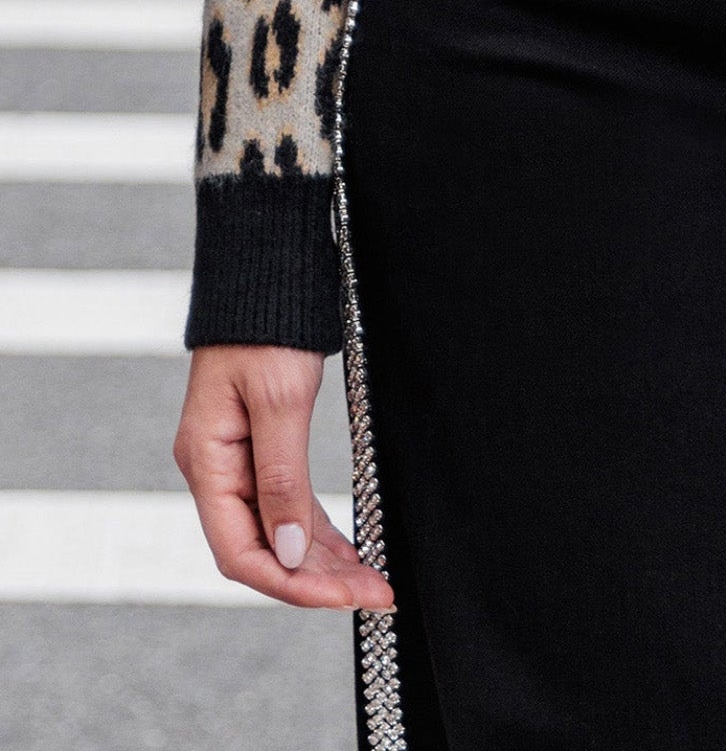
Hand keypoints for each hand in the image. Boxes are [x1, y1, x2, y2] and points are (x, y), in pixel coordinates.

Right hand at [174, 345, 393, 609]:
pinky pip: (285, 505)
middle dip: (317, 579)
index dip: (291, 583)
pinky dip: (317, 531)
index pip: (241, 553)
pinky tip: (347, 550)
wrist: (265, 271)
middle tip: (376, 593)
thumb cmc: (266, 326)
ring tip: (371, 581)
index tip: (344, 596)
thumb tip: (290, 555)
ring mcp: (236, 461)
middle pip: (263, 550)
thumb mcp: (279, 401)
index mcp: (207, 463)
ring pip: (278, 533)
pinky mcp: (258, 448)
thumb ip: (281, 480)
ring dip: (322, 560)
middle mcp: (216, 470)